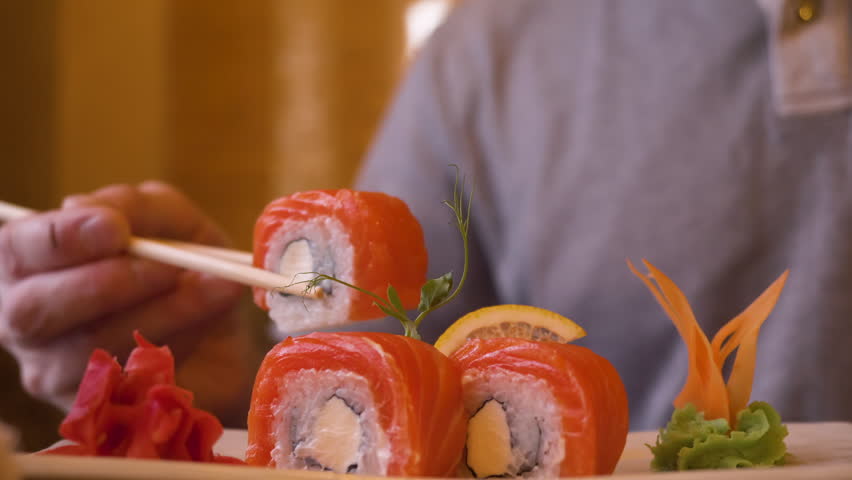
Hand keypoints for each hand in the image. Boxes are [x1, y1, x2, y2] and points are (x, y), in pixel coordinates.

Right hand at [0, 181, 253, 424]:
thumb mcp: (174, 224)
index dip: (58, 238)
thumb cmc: (184, 272)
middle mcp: (25, 317)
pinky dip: (178, 338)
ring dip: (160, 309)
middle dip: (107, 282)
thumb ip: (139, 208)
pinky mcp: (93, 405)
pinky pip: (127, 376)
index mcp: (30, 263)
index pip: (14, 250)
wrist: (227, 338)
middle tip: (168, 266)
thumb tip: (87, 208)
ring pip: (88, 343)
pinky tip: (208, 319)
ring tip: (211, 285)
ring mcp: (52, 369)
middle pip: (32, 309)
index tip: (114, 229)